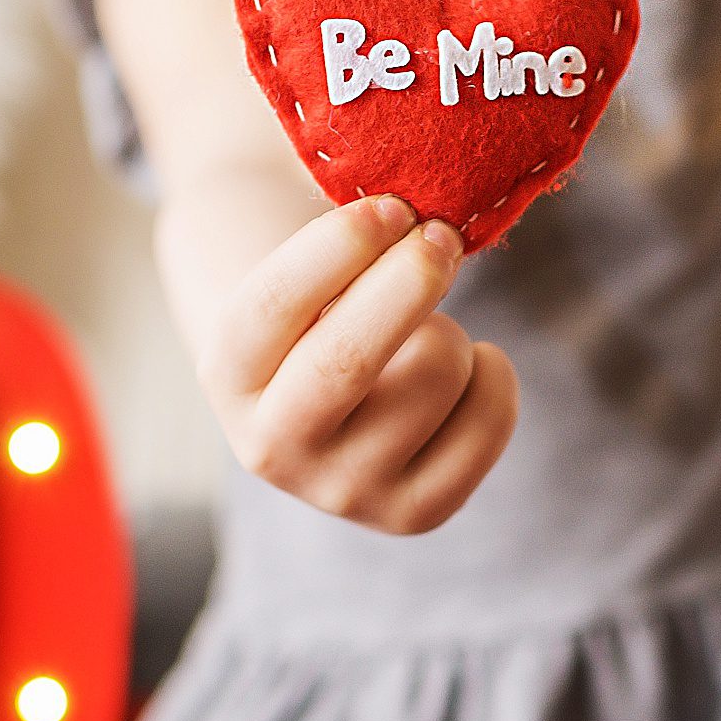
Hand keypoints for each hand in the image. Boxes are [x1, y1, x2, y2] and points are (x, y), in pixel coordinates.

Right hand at [199, 196, 516, 534]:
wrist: (331, 405)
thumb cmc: (321, 310)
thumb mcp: (301, 273)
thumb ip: (340, 242)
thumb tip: (420, 225)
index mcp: (226, 378)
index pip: (273, 305)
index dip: (342, 242)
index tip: (390, 207)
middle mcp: (274, 449)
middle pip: (348, 357)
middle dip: (410, 277)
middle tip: (439, 236)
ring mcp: (343, 492)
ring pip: (433, 373)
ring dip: (448, 329)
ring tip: (429, 333)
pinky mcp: (410, 514)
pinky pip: (487, 421)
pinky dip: (494, 376)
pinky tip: (469, 369)